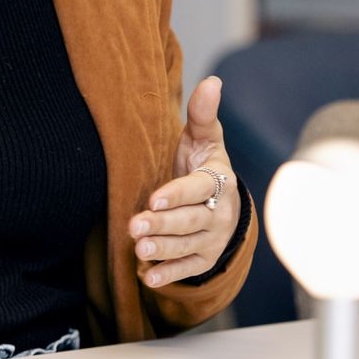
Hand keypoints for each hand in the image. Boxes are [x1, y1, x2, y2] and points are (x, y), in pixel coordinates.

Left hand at [128, 75, 240, 287]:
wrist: (223, 204)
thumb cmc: (204, 165)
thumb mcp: (204, 140)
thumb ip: (203, 114)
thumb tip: (212, 81)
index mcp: (218, 181)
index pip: (199, 189)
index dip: (178, 194)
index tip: (154, 198)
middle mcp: (219, 213)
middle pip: (189, 221)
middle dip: (162, 225)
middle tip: (134, 226)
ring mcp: (213, 239)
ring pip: (186, 247)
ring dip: (162, 250)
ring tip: (139, 249)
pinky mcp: (205, 259)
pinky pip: (188, 269)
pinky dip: (169, 275)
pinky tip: (148, 278)